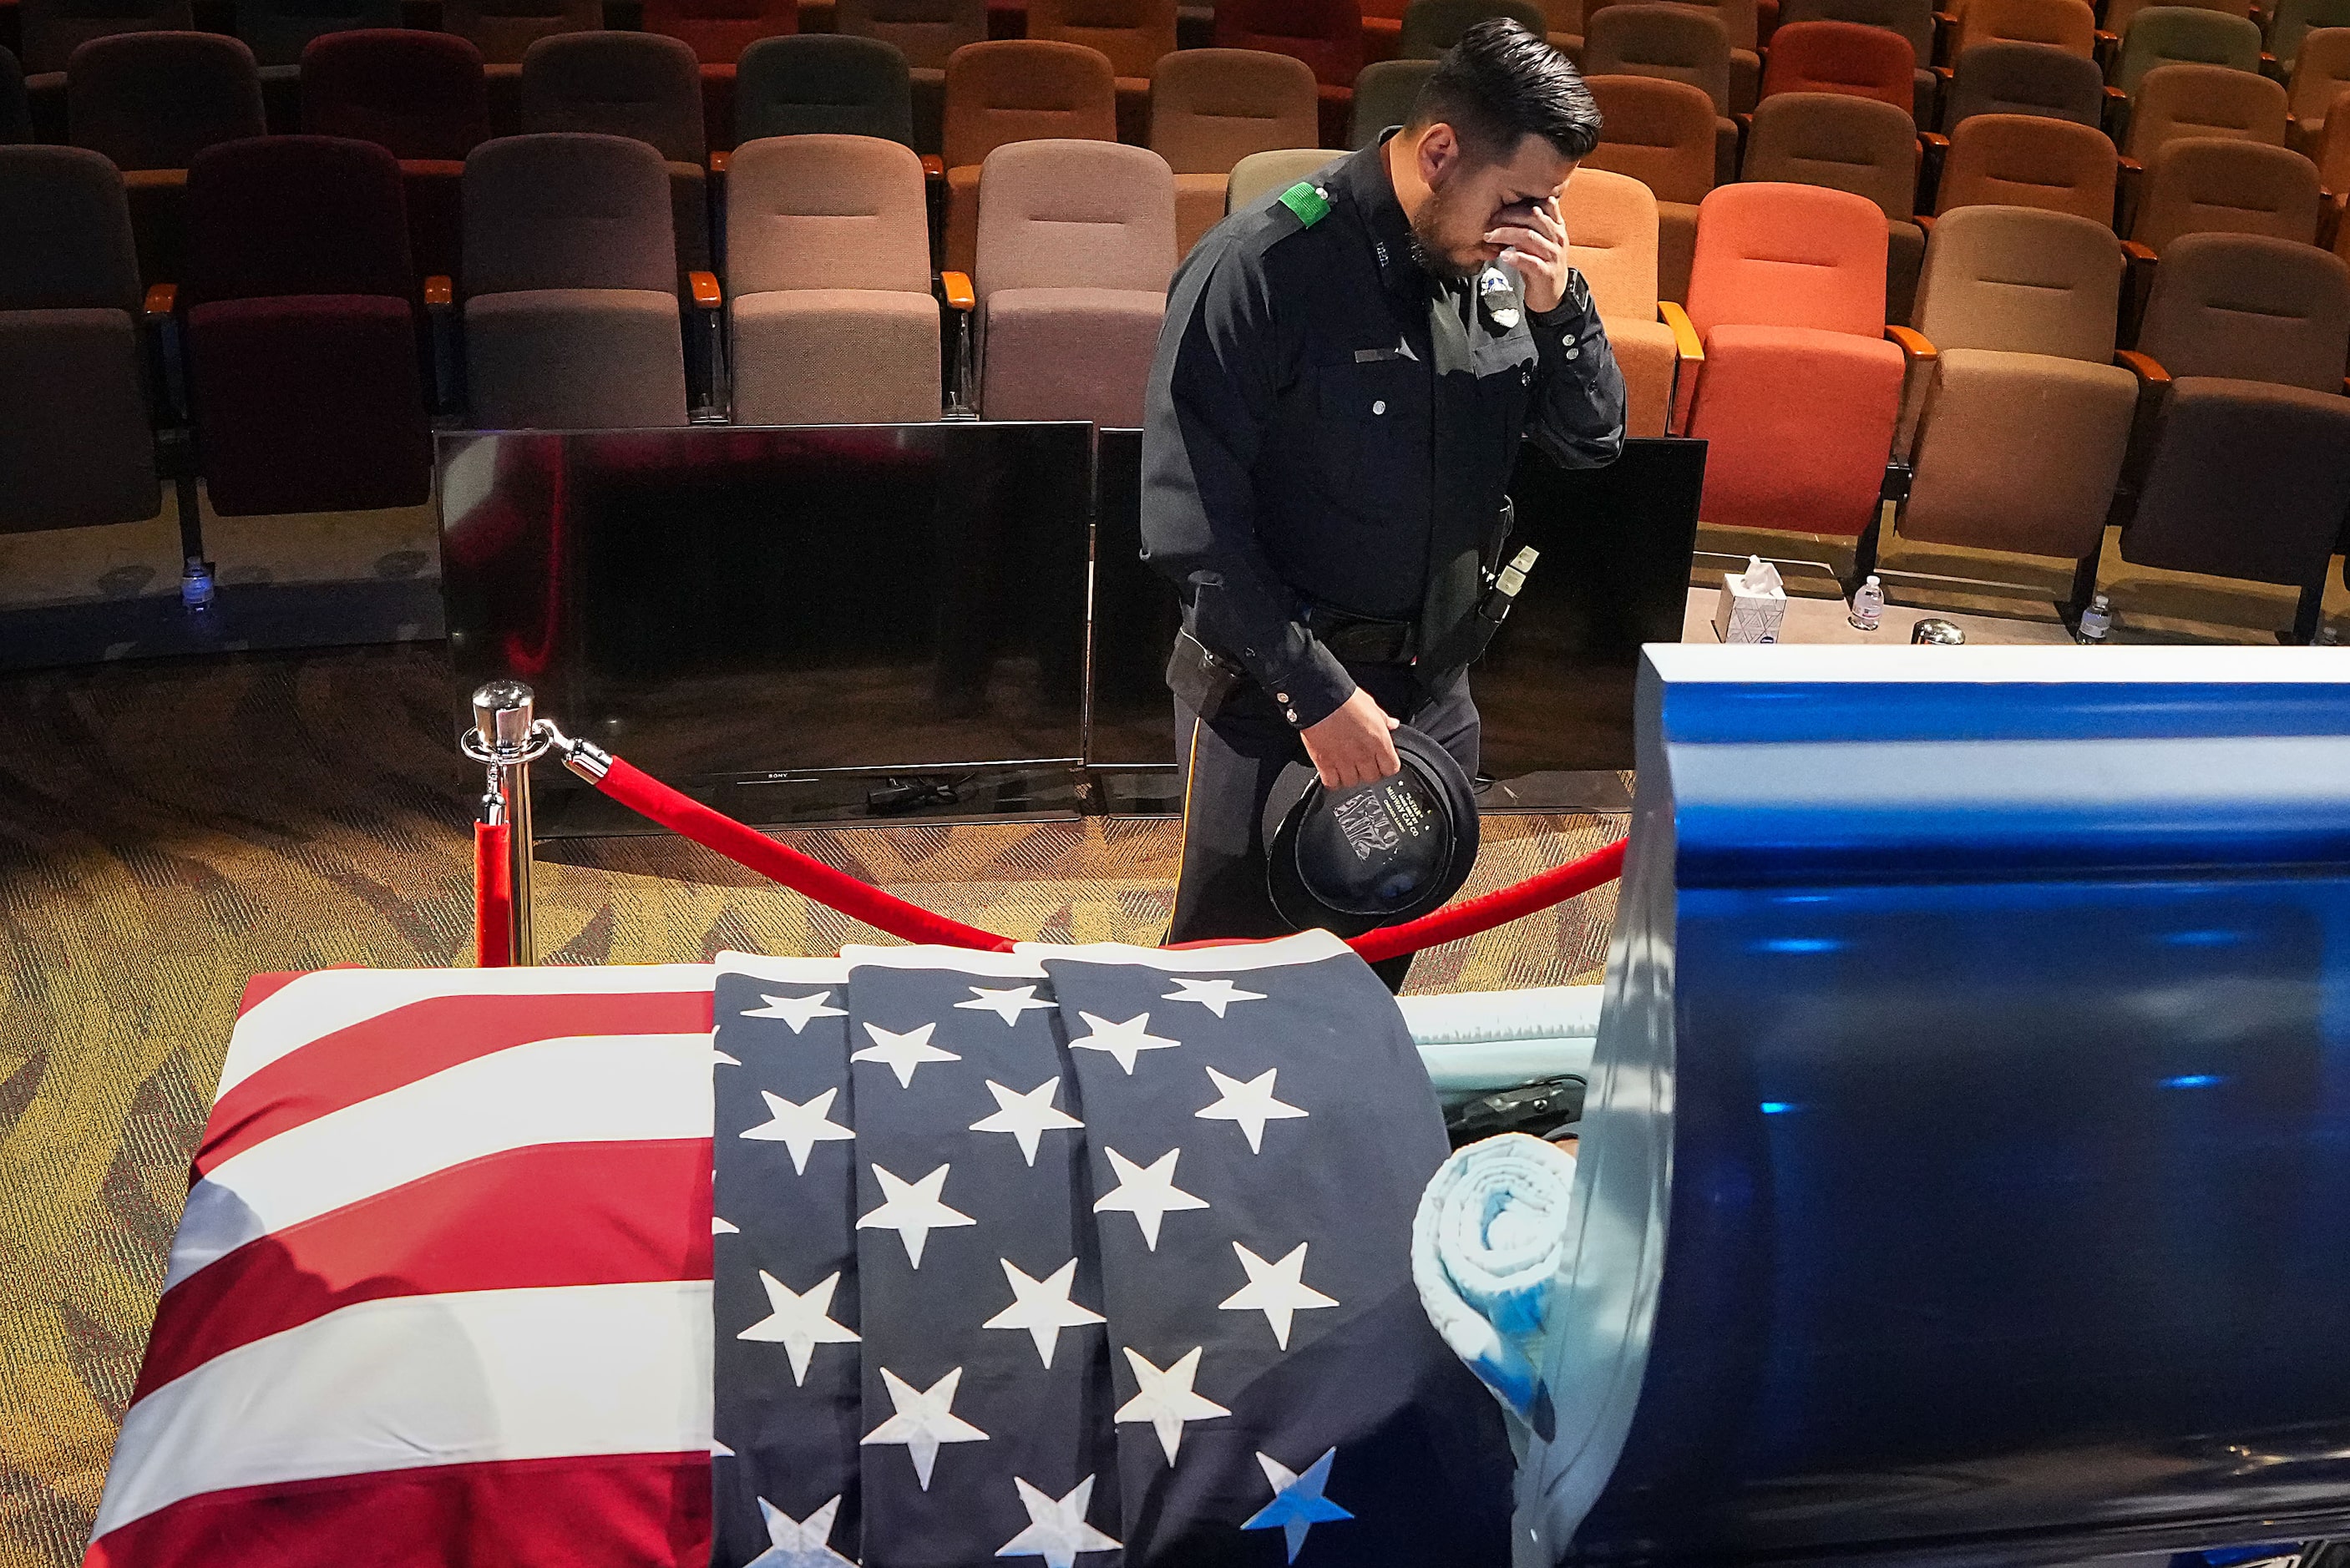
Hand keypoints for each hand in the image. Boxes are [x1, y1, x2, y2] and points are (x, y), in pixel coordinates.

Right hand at [1300, 687, 1400, 790]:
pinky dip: (1332, 781)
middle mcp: (1363, 754)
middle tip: (1363, 763)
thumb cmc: (1344, 698)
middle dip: (1369, 772)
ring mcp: (1343, 761)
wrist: (1319, 697)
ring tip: (1346, 767)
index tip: (1382, 761)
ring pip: (1352, 783)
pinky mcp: (1324, 763)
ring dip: (1350, 776)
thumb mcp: (1371, 705)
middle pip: (1372, 778)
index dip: (1387, 765)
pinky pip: (1332, 783)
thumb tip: (1392, 724)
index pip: (1392, 768)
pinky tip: (1332, 772)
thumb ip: (1383, 719)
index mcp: (1378, 741)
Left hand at [1486, 193, 1569, 315]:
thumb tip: (1516, 206)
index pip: (1541, 206)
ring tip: (1490, 236)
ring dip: (1506, 234)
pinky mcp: (1546, 273)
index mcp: (1557, 228)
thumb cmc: (1542, 265)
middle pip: (1533, 218)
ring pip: (1529, 237)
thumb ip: (1534, 225)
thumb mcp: (1541, 241)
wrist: (1552, 294)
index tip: (1501, 206)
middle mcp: (1557, 239)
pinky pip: (1530, 262)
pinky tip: (1503, 255)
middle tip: (1491, 220)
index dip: (1520, 204)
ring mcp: (1553, 256)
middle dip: (1509, 216)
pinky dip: (1515, 257)